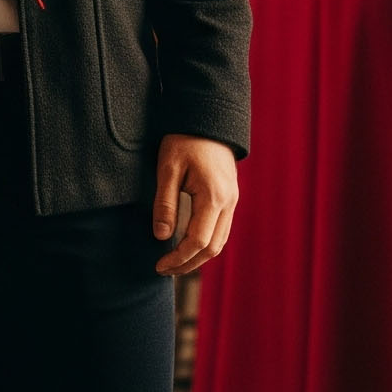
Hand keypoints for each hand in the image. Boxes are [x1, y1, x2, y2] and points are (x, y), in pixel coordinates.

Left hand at [152, 134, 237, 275]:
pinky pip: (221, 229)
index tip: (159, 265)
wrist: (207, 120)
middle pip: (213, 248)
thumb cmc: (184, 141)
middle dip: (188, 264)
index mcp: (213, 197)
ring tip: (175, 264)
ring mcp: (232, 201)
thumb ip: (165, 203)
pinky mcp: (229, 197)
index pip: (198, 241)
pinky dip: (206, 243)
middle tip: (164, 270)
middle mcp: (228, 203)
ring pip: (220, 241)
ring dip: (198, 257)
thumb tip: (161, 236)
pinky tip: (188, 246)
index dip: (179, 258)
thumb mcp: (167, 169)